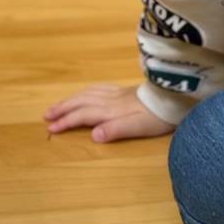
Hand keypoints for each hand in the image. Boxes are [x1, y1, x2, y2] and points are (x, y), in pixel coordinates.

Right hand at [42, 83, 175, 142]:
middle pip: (82, 101)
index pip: (84, 115)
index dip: (66, 121)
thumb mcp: (139, 127)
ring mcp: (118, 93)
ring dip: (71, 99)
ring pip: (88, 93)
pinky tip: (85, 93)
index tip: (50, 128)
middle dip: (63, 108)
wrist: (177, 96)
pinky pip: (98, 88)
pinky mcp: (126, 90)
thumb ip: (116, 130)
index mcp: (112, 110)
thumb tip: (93, 135)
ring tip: (59, 105)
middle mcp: (112, 99)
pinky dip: (86, 91)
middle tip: (46, 115)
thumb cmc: (159, 116)